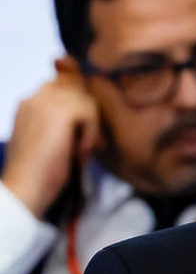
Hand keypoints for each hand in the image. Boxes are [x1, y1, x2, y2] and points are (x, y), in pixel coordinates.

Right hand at [1, 61, 101, 217]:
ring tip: (80, 152)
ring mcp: (45, 102)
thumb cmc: (41, 172)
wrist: (25, 188)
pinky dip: (91, 133)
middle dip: (88, 116)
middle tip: (85, 146)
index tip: (82, 135)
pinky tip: (79, 152)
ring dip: (90, 128)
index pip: (63, 84)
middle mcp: (35, 97)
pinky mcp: (58, 112)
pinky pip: (90, 111)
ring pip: (86, 101)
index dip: (81, 104)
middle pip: (78, 88)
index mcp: (30, 104)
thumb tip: (92, 112)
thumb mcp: (55, 140)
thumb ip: (67, 122)